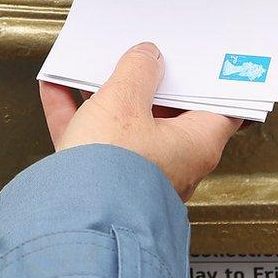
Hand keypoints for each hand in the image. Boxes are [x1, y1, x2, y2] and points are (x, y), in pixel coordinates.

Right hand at [39, 42, 240, 200]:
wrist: (74, 221)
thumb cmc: (113, 170)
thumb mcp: (124, 102)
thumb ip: (137, 72)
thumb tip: (147, 58)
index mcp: (196, 145)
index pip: (221, 109)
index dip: (213, 82)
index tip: (204, 63)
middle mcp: (173, 164)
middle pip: (166, 114)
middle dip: (149, 83)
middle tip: (141, 56)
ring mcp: (136, 175)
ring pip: (123, 126)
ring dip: (105, 96)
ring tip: (90, 67)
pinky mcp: (102, 183)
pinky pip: (90, 140)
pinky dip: (75, 114)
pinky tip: (55, 89)